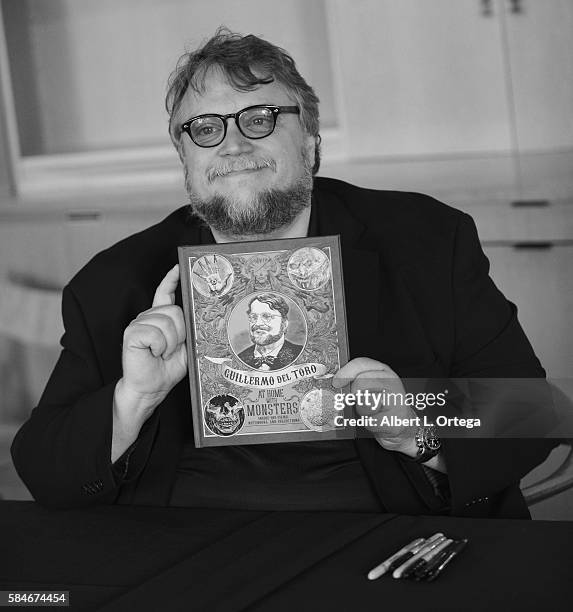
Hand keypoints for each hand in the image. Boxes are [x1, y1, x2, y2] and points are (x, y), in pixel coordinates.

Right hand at [116, 264, 187, 419]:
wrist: (150, 389)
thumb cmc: (167, 370)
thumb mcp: (186, 346)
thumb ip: (189, 329)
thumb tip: (200, 314)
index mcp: (161, 319)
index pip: (164, 293)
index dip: (171, 279)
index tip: (178, 267)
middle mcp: (148, 317)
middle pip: (175, 311)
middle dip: (179, 333)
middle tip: (170, 350)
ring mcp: (139, 323)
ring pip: (167, 322)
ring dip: (169, 343)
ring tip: (161, 353)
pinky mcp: (132, 332)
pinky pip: (156, 333)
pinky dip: (159, 346)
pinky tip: (152, 353)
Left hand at [332, 357, 417, 455]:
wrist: (401, 424)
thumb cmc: (380, 405)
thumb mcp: (367, 388)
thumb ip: (353, 381)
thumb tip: (334, 384)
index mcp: (381, 370)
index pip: (361, 364)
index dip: (345, 372)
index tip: (336, 382)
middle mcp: (390, 380)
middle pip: (360, 382)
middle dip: (353, 395)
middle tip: (357, 402)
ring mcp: (396, 398)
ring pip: (366, 401)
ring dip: (362, 410)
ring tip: (370, 412)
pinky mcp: (396, 416)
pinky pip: (372, 419)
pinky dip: (369, 423)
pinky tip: (376, 421)